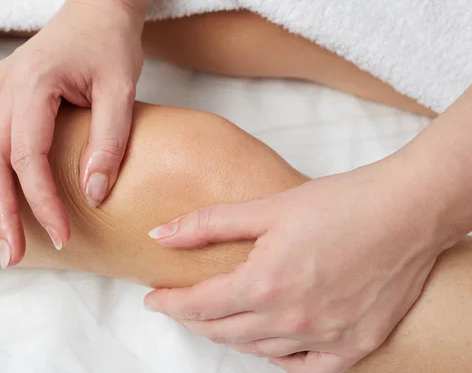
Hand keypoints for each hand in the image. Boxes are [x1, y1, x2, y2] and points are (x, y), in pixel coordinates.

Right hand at [0, 0, 142, 267]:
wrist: (98, 11)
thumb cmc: (110, 46)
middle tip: (10, 254)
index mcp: (35, 85)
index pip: (28, 157)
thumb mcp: (121, 91)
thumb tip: (94, 194)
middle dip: (0, 210)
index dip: (42, 202)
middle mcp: (5, 83)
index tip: (59, 236)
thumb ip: (109, 141)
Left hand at [144, 159, 452, 371]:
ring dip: (230, 336)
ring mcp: (324, 337)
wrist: (407, 212)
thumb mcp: (266, 207)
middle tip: (181, 307)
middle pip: (224, 331)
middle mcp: (290, 319)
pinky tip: (270, 345)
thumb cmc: (339, 203)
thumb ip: (207, 224)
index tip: (153, 300)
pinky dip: (280, 358)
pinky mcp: (355, 344)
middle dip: (194, 320)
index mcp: (264, 284)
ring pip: (258, 350)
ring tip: (217, 321)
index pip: (199, 305)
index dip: (170, 303)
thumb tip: (160, 234)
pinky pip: (305, 367)